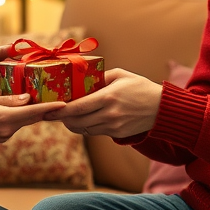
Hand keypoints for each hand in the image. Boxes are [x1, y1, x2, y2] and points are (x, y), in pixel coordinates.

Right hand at [0, 94, 66, 142]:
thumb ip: (9, 100)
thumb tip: (28, 98)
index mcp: (5, 118)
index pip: (33, 112)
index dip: (50, 108)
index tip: (64, 104)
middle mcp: (8, 129)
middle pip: (32, 117)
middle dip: (45, 110)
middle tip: (60, 100)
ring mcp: (5, 135)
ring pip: (24, 120)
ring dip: (31, 112)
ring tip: (43, 100)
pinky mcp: (1, 137)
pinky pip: (15, 124)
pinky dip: (20, 116)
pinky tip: (21, 108)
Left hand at [43, 69, 162, 137]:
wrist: (162, 108)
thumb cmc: (140, 87)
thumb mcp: (120, 75)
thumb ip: (100, 77)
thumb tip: (80, 78)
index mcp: (108, 97)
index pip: (77, 107)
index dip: (60, 110)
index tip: (47, 109)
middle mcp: (109, 114)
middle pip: (76, 122)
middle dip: (61, 119)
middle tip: (50, 113)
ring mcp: (113, 126)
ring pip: (84, 129)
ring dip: (72, 124)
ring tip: (64, 117)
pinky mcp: (117, 134)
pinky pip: (94, 132)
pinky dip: (85, 127)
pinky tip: (81, 120)